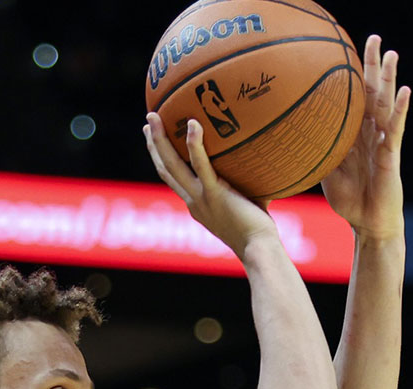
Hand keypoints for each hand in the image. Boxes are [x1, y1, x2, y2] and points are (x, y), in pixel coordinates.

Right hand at [143, 112, 276, 258]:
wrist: (258, 248)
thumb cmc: (258, 231)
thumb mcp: (246, 205)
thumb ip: (246, 185)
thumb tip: (263, 161)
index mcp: (196, 204)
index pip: (173, 178)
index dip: (161, 158)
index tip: (155, 138)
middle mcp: (192, 201)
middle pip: (165, 168)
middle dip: (153, 144)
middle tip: (148, 120)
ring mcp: (200, 198)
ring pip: (171, 165)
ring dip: (159, 140)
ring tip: (154, 116)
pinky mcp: (214, 194)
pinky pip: (200, 166)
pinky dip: (194, 144)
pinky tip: (193, 124)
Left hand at [321, 36, 410, 240]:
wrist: (369, 225)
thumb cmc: (350, 201)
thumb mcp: (326, 171)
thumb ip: (316, 152)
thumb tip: (289, 139)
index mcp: (357, 135)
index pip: (356, 98)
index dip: (355, 75)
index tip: (348, 49)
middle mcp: (372, 133)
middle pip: (374, 92)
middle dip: (374, 66)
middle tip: (374, 38)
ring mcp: (384, 142)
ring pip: (387, 105)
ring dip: (390, 79)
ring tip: (391, 54)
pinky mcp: (392, 156)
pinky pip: (396, 129)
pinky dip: (400, 109)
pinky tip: (405, 91)